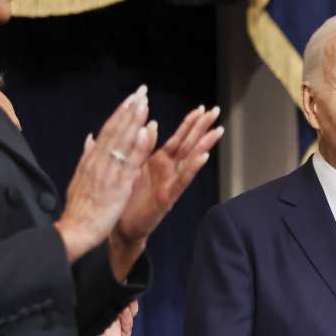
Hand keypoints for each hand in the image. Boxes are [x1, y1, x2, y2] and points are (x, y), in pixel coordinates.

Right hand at [55, 86, 154, 263]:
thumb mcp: (79, 179)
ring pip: (122, 141)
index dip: (120, 113)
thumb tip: (90, 137)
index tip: (131, 98)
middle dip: (129, 109)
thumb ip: (87, 156)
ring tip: (144, 102)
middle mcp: (98, 162)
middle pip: (114, 130)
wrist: (75, 231)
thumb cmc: (80, 210)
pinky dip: (137, 145)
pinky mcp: (117, 185)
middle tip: (141, 91)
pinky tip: (146, 131)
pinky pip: (129, 162)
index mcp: (91, 160)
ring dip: (133, 120)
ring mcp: (107, 172)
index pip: (107, 131)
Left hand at [108, 105, 223, 273]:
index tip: (201, 108)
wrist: (119, 227)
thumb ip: (142, 146)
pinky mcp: (168, 197)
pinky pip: (182, 180)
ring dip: (204, 145)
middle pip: (189, 144)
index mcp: (158, 161)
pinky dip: (192, 168)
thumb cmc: (125, 198)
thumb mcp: (132, 166)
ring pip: (190, 160)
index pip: (179, 137)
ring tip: (217, 131)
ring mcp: (170, 184)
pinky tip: (203, 157)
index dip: (190, 123)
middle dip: (202, 128)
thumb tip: (150, 124)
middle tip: (216, 111)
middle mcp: (168, 171)